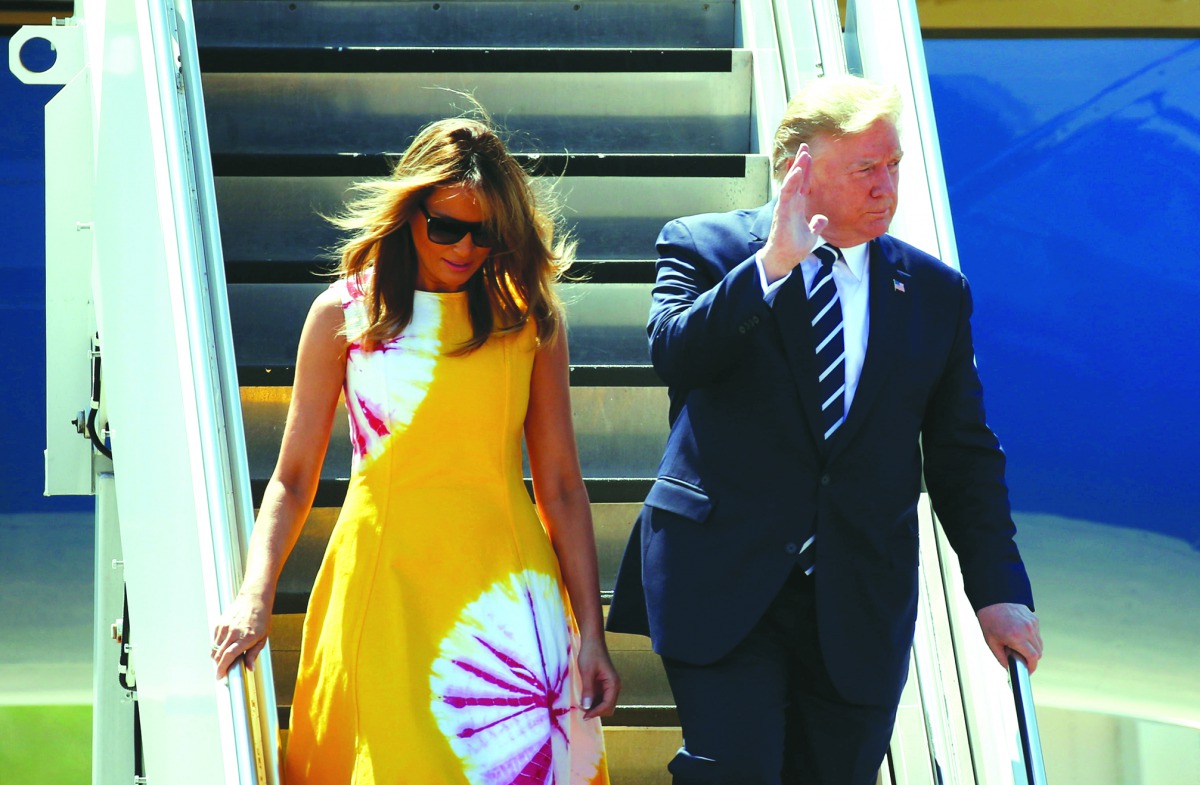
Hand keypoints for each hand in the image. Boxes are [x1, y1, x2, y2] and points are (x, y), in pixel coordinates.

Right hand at [211, 592, 271, 678]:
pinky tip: (225, 645)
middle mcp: (233, 632)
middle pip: (219, 655)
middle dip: (219, 666)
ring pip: (214, 648)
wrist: (254, 599)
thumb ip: (253, 654)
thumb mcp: (263, 638)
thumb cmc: (261, 618)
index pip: (229, 656)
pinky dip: (217, 646)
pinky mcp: (219, 623)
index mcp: (246, 637)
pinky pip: (214, 640)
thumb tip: (250, 668)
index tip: (221, 676)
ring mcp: (225, 627)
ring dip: (217, 657)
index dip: (222, 668)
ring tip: (225, 658)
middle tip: (223, 671)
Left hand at [577, 636, 619, 719]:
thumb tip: (586, 708)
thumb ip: (588, 690)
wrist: (592, 641)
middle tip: (582, 712)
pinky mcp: (604, 684)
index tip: (584, 716)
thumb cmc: (590, 654)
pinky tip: (583, 700)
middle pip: (608, 707)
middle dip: (596, 711)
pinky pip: (600, 697)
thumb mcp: (587, 672)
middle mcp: (614, 686)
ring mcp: (609, 686)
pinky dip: (593, 701)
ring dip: (594, 707)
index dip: (596, 712)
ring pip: (604, 704)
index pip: (608, 705)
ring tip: (581, 707)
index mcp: (613, 684)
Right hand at [760, 144, 829, 283]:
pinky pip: (787, 194)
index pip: (802, 183)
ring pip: (791, 183)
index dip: (805, 169)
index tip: (808, 155)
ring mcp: (785, 207)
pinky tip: (797, 172)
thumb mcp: (811, 234)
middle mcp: (790, 203)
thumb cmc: (793, 247)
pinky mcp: (782, 212)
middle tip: (805, 146)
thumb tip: (822, 218)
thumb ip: (816, 224)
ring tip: (803, 154)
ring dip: (797, 168)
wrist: (784, 259)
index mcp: (797, 206)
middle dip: (801, 162)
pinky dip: (792, 182)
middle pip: (796, 179)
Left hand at [977, 602, 1042, 673]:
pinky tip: (1021, 637)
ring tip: (1019, 648)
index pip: (1033, 658)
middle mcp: (1028, 630)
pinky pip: (1037, 635)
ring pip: (1039, 644)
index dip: (1031, 667)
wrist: (993, 599)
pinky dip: (1032, 639)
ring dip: (1032, 650)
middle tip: (1021, 661)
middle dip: (1031, 660)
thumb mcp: (991, 642)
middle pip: (1038, 653)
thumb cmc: (990, 620)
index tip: (1027, 671)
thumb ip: (1001, 658)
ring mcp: (1032, 624)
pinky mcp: (1034, 619)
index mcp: (1017, 637)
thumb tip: (1009, 668)